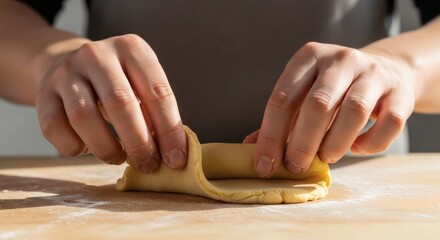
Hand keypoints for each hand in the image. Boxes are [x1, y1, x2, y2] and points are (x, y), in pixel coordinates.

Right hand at [36, 34, 186, 172]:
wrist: (69, 64)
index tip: (176, 159)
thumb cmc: (118, 82)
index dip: (169, 130)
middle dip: (139, 142)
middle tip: (148, 165)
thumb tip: (172, 154)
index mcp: (132, 48)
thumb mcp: (141, 86)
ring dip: (106, 147)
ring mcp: (67, 71)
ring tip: (118, 158)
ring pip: (84, 117)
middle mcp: (97, 54)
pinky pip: (55, 128)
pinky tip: (86, 148)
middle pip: (121, 103)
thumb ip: (156, 114)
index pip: (158, 92)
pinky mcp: (43, 92)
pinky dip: (75, 147)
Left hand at [248, 42, 414, 176]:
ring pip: (354, 112)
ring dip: (335, 144)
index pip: (282, 98)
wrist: (386, 70)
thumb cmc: (335, 89)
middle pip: (317, 105)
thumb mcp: (304, 94)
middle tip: (296, 166)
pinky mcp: (400, 92)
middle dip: (302, 143)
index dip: (271, 136)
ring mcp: (373, 72)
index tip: (265, 165)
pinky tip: (357, 148)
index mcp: (308, 57)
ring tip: (326, 157)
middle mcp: (340, 59)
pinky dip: (370, 144)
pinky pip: (389, 123)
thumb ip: (280, 120)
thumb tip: (250, 148)